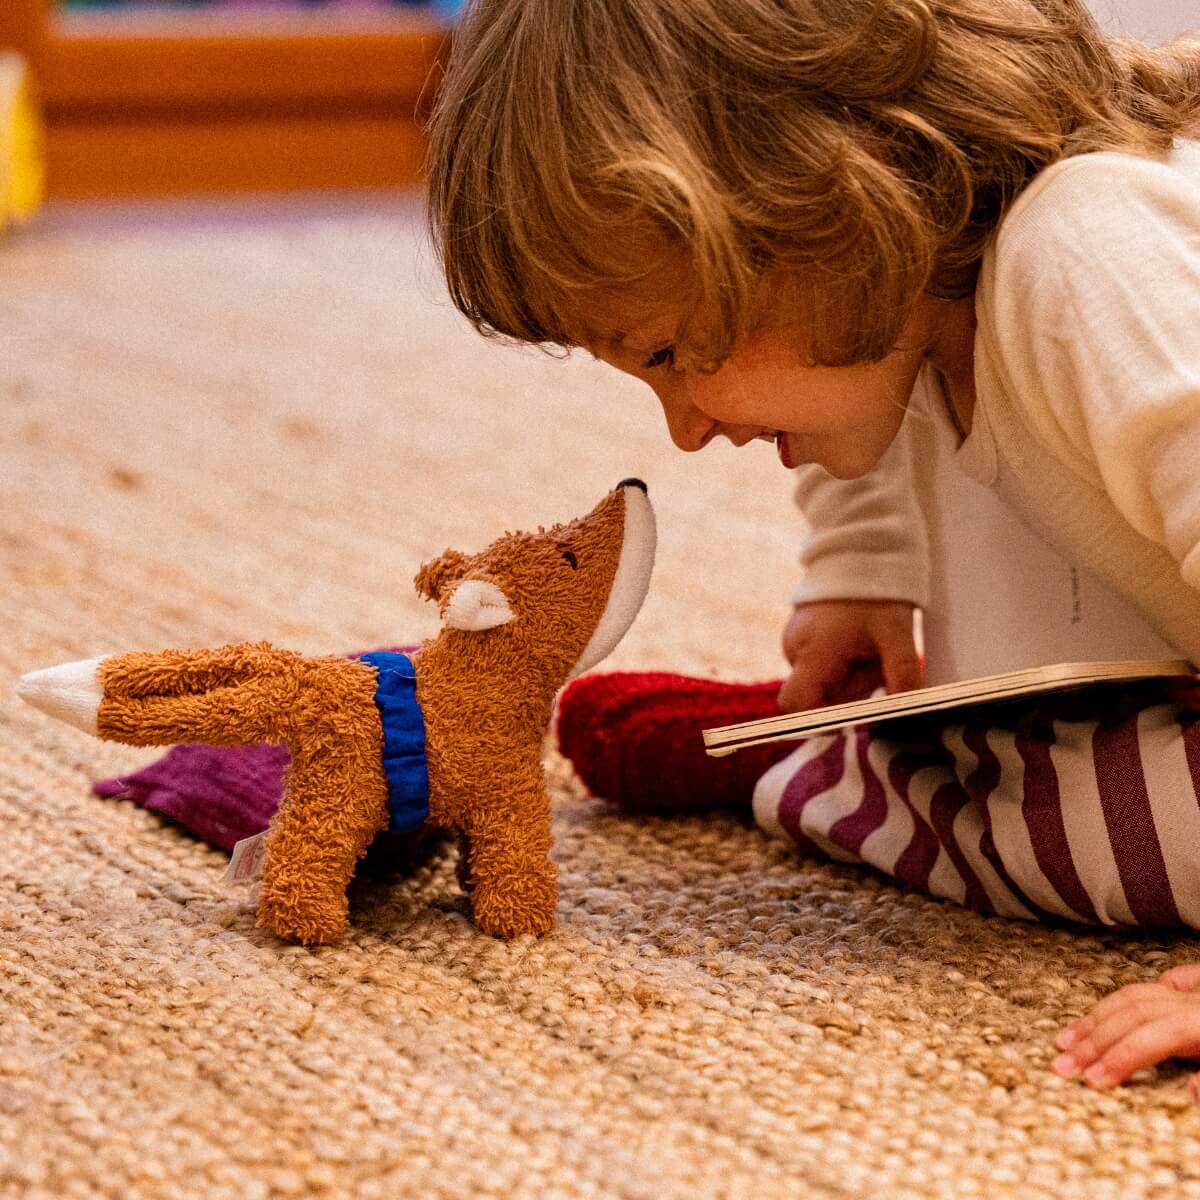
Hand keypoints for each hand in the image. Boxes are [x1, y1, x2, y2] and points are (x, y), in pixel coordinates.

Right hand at [777, 599, 922, 713]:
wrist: (858, 553)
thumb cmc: (876, 593)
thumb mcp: (897, 635)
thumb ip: (903, 676)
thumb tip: (908, 713)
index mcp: (814, 651)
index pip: (798, 706)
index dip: (822, 720)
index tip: (854, 715)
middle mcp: (795, 650)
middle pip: (816, 697)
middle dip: (848, 692)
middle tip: (872, 664)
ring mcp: (794, 644)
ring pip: (820, 685)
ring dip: (848, 679)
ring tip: (867, 649)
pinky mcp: (799, 641)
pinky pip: (819, 670)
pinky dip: (841, 667)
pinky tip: (855, 645)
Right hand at [1053, 965, 1199, 1092]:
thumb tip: (1191, 1090)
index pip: (1150, 1038)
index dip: (1119, 1057)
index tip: (1091, 1080)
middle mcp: (1194, 1002)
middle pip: (1132, 1013)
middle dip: (1094, 1039)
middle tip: (1063, 1064)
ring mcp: (1196, 994)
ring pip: (1136, 995)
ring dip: (1098, 1017)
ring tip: (1068, 1039)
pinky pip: (1163, 983)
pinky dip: (1130, 998)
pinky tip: (1117, 1008)